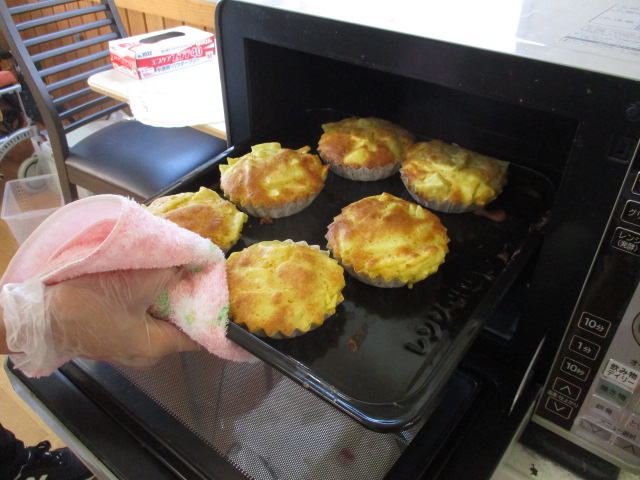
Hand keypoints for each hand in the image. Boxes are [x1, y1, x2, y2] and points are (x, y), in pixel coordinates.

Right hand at [2, 268, 199, 375]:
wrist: (36, 315)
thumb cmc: (87, 304)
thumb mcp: (136, 283)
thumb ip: (170, 272)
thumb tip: (194, 260)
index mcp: (156, 347)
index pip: (199, 335)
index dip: (212, 312)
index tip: (223, 289)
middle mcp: (146, 352)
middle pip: (178, 322)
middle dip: (187, 295)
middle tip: (198, 268)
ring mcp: (127, 344)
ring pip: (158, 316)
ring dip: (165, 293)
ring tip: (176, 267)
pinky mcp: (112, 332)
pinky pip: (139, 313)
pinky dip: (147, 297)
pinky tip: (149, 276)